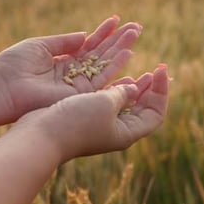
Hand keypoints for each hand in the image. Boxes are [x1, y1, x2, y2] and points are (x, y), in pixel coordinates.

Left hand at [0, 16, 142, 118]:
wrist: (2, 88)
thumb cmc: (14, 66)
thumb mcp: (41, 45)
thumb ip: (65, 41)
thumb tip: (86, 35)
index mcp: (64, 62)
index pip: (89, 46)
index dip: (103, 33)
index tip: (116, 20)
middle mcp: (74, 74)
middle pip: (101, 55)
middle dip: (118, 40)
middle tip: (136, 27)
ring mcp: (78, 85)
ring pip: (106, 65)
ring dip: (121, 49)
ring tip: (135, 33)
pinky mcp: (80, 95)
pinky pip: (102, 79)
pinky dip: (115, 66)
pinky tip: (127, 52)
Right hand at [13, 65, 169, 161]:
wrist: (41, 134)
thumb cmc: (76, 121)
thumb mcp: (105, 103)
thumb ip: (122, 93)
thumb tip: (133, 88)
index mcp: (127, 132)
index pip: (155, 113)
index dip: (161, 92)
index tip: (160, 70)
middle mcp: (117, 130)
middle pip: (144, 109)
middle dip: (153, 89)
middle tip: (159, 69)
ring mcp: (102, 124)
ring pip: (128, 104)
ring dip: (138, 87)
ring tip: (148, 73)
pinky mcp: (87, 116)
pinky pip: (110, 101)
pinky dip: (118, 88)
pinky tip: (123, 77)